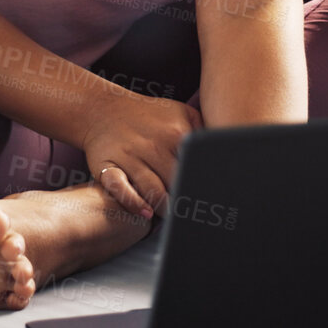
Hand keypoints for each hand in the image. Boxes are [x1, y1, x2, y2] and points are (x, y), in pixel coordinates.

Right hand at [81, 90, 201, 219]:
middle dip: (188, 202)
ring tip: (174, 219)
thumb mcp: (180, 113)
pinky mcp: (107, 165)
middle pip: (178, 184)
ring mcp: (130, 156)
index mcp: (176, 134)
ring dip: (166, 209)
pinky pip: (120, 188)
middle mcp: (154, 146)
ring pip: (154, 191)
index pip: (197, 167)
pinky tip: (145, 213)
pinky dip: (133, 203)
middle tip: (196, 216)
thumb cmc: (147, 116)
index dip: (206, 186)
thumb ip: (203, 131)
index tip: (213, 199)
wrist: (102, 109)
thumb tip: (225, 155)